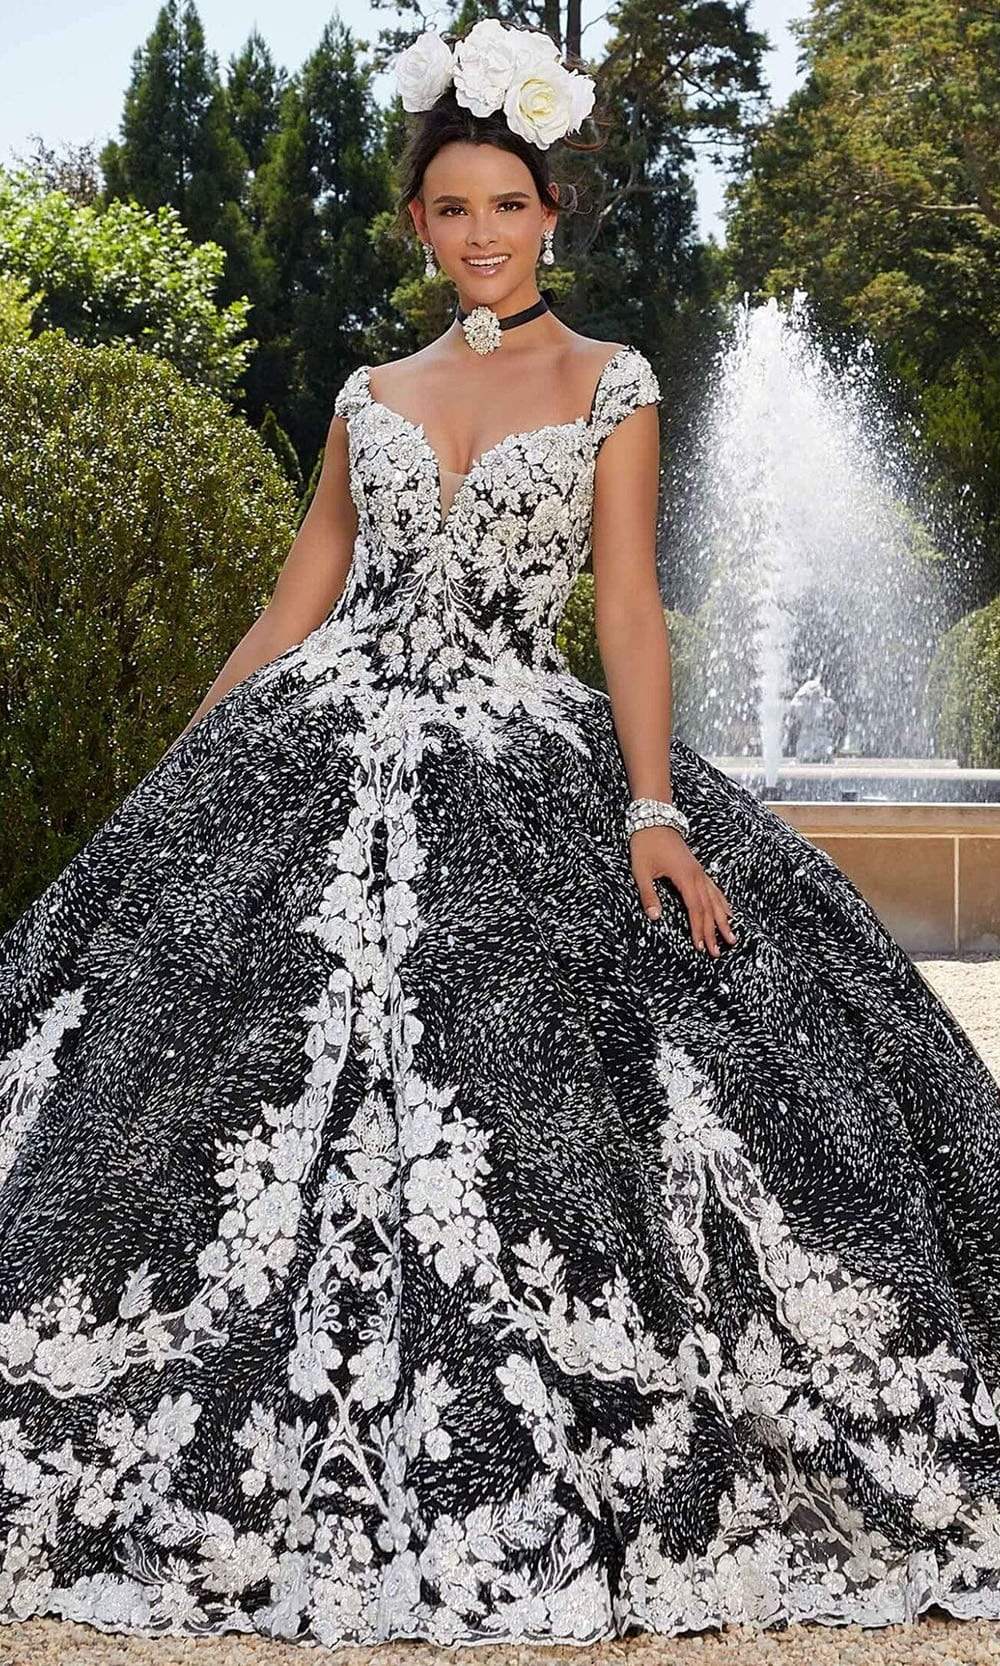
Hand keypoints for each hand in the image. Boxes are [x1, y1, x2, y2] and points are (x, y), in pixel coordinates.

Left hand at [630, 824, 737, 956]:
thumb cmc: (646, 843)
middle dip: (714, 932)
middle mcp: (697, 876)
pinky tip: (728, 912)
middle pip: (709, 909)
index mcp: (685, 877)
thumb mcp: (641, 870)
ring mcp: (699, 871)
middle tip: (717, 953)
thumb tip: (654, 917)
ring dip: (723, 920)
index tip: (700, 947)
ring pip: (715, 900)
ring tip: (732, 938)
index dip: (699, 930)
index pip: (695, 910)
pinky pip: (714, 889)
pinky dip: (722, 903)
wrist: (655, 817)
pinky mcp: (697, 868)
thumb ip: (648, 894)